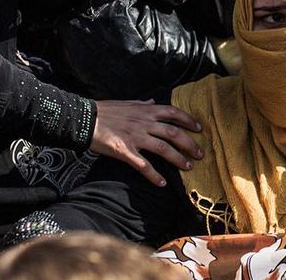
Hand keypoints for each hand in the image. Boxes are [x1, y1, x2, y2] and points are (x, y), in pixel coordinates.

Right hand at [89, 100, 203, 185]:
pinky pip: (143, 165)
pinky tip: (161, 183)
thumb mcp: (127, 103)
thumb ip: (143, 104)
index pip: (174, 113)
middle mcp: (144, 123)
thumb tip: (154, 102)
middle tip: (200, 154)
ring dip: (178, 159)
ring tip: (188, 167)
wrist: (85, 119)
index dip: (188, 121)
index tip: (199, 129)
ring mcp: (135, 137)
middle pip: (173, 133)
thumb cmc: (105, 111)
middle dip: (189, 144)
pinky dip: (153, 175)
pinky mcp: (125, 151)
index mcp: (146, 111)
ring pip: (163, 149)